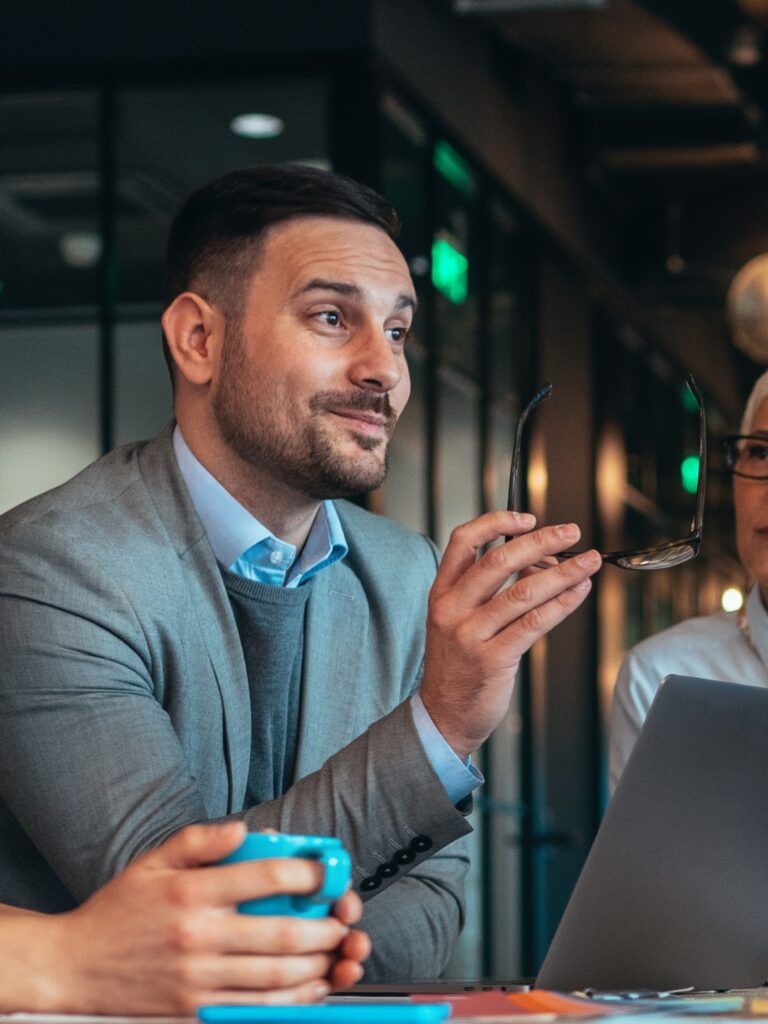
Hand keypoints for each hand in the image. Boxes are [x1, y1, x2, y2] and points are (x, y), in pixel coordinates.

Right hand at [41, 822, 368, 1013]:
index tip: (327, 872)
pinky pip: (256, 1009)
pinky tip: (309, 988)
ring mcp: (198, 979)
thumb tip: (244, 830)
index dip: (309, 872)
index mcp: (193, 892)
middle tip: (341, 920)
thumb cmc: (118, 910)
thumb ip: (200, 840)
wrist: (73, 967)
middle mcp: (200, 937)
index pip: (266, 876)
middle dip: (324, 927)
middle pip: (282, 933)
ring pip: (276, 976)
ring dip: (316, 965)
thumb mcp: (153, 861)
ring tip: (333, 952)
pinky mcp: (195, 1011)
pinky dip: (291, 1002)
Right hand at [420, 511, 600, 758]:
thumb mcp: (458, 619)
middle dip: (541, 541)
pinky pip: (534, 623)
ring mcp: (471, 635)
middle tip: (571, 532)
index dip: (496, 522)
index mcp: (442, 592)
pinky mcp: (493, 659)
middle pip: (499, 561)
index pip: (462, 541)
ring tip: (588, 562)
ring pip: (523, 592)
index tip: (527, 518)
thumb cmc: (457, 664)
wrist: (443, 715)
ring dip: (562, 573)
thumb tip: (537, 560)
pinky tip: (578, 592)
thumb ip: (488, 590)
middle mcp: (452, 609)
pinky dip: (561, 604)